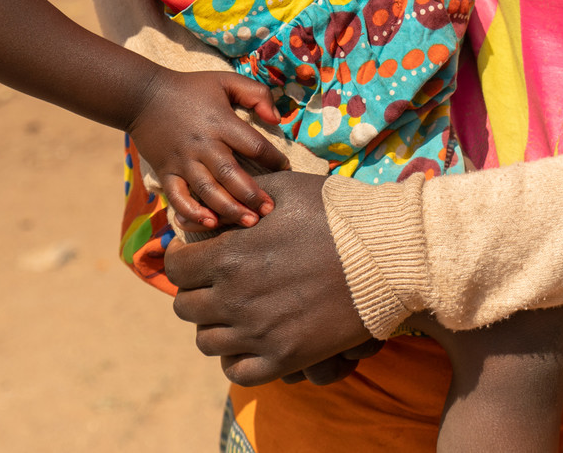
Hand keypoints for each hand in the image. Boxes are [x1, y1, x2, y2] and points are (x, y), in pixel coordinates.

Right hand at [130, 69, 286, 230]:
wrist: (143, 96)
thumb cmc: (190, 88)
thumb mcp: (226, 80)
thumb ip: (256, 93)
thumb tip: (277, 119)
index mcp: (221, 123)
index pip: (254, 145)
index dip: (273, 159)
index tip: (286, 170)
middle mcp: (203, 145)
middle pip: (232, 175)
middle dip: (253, 195)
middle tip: (269, 210)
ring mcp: (183, 161)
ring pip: (208, 191)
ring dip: (230, 209)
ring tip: (249, 222)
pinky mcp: (166, 172)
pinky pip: (179, 198)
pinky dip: (192, 212)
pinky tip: (209, 222)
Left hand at [168, 171, 376, 384]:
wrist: (388, 254)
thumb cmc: (337, 213)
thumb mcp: (283, 189)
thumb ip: (237, 199)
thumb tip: (205, 214)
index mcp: (229, 254)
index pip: (175, 267)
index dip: (183, 259)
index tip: (198, 257)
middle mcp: (235, 297)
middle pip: (186, 307)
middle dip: (198, 292)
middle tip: (221, 283)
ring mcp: (258, 332)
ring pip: (207, 342)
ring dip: (216, 326)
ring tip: (238, 312)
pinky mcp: (285, 357)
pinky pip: (238, 373)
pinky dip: (238, 359)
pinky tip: (253, 341)